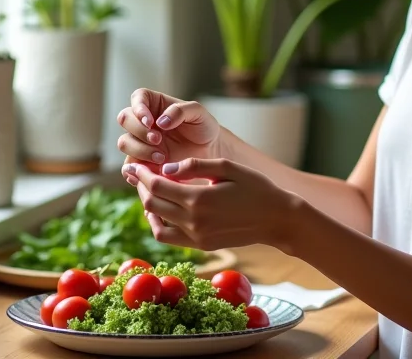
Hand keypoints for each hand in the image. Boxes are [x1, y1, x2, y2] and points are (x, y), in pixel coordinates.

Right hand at [116, 89, 221, 167]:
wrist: (209, 152)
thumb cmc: (203, 127)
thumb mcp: (198, 113)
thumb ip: (180, 111)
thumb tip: (160, 121)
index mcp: (155, 104)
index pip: (138, 98)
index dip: (138, 108)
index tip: (150, 121)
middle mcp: (144, 122)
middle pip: (125, 119)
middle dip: (139, 131)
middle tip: (158, 140)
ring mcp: (140, 142)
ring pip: (124, 142)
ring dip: (140, 150)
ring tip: (162, 157)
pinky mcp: (141, 162)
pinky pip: (127, 167)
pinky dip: (134, 170)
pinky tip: (150, 170)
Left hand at [122, 159, 300, 251]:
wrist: (277, 219)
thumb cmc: (256, 187)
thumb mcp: (228, 167)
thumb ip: (195, 166)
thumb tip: (166, 168)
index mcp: (199, 199)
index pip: (158, 187)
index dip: (143, 175)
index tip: (135, 166)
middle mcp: (194, 222)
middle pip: (153, 205)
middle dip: (142, 188)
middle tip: (138, 175)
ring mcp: (197, 237)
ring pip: (157, 225)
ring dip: (149, 207)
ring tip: (150, 192)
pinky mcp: (202, 246)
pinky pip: (170, 238)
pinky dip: (160, 224)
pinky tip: (163, 210)